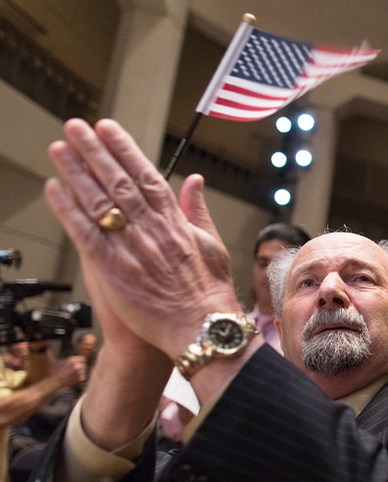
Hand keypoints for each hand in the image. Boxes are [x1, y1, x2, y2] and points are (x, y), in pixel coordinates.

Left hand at [44, 119, 241, 357]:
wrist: (201, 326)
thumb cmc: (209, 291)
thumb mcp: (212, 244)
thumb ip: (197, 210)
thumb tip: (195, 181)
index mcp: (175, 221)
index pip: (145, 175)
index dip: (124, 149)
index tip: (108, 129)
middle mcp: (150, 228)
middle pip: (117, 180)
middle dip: (95, 151)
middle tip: (76, 127)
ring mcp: (130, 247)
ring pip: (98, 201)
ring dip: (75, 172)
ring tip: (59, 148)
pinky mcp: (111, 268)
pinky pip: (84, 232)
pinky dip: (68, 208)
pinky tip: (54, 188)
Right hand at [51, 355, 86, 387]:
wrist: (55, 381)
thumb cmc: (56, 371)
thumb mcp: (58, 361)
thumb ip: (64, 356)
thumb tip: (55, 347)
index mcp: (73, 359)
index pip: (83, 358)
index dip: (80, 361)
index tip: (78, 364)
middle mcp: (77, 365)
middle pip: (84, 365)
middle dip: (80, 367)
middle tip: (73, 371)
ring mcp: (79, 372)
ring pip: (83, 371)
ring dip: (79, 373)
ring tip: (71, 375)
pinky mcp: (80, 378)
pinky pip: (83, 377)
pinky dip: (79, 379)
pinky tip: (72, 378)